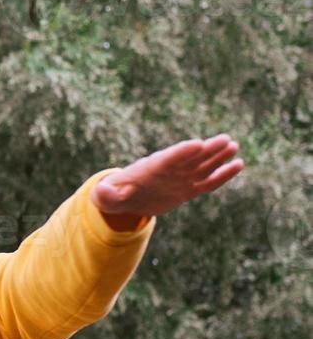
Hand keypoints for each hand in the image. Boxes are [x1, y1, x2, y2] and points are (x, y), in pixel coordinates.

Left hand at [91, 135, 243, 219]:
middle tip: (225, 140)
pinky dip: (222, 174)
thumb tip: (100, 193)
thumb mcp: (107, 196)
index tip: (196, 144)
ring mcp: (180, 178)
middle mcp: (169, 170)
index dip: (181, 152)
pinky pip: (208, 182)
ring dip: (218, 157)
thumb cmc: (114, 194)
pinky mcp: (188, 189)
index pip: (168, 158)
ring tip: (234, 146)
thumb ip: (106, 194)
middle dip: (206, 150)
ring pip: (203, 166)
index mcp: (150, 168)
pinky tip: (238, 165)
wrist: (125, 199)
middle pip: (190, 158)